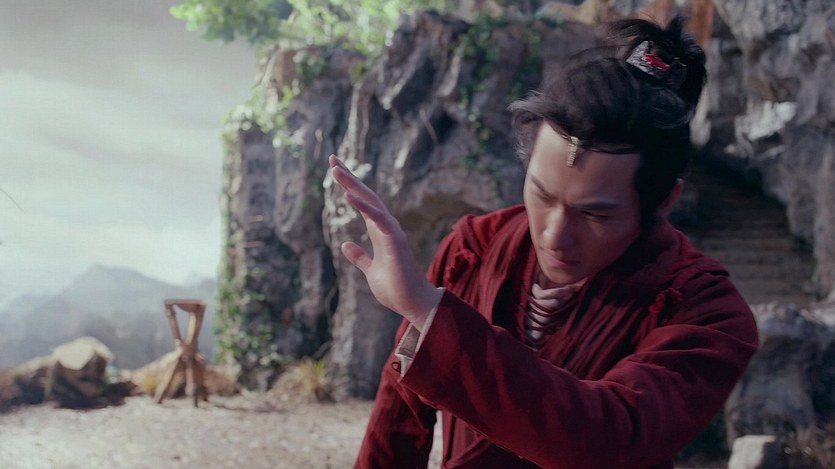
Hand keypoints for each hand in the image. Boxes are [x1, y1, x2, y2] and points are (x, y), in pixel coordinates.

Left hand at [329, 155, 441, 329]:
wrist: (412, 304)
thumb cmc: (395, 288)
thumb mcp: (370, 271)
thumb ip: (360, 257)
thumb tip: (346, 245)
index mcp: (378, 232)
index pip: (362, 203)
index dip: (349, 185)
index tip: (335, 170)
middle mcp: (386, 227)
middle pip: (365, 195)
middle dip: (349, 177)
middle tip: (332, 159)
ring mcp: (391, 231)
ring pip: (371, 201)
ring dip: (352, 185)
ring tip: (336, 170)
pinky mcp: (394, 240)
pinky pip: (378, 218)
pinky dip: (364, 206)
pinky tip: (349, 195)